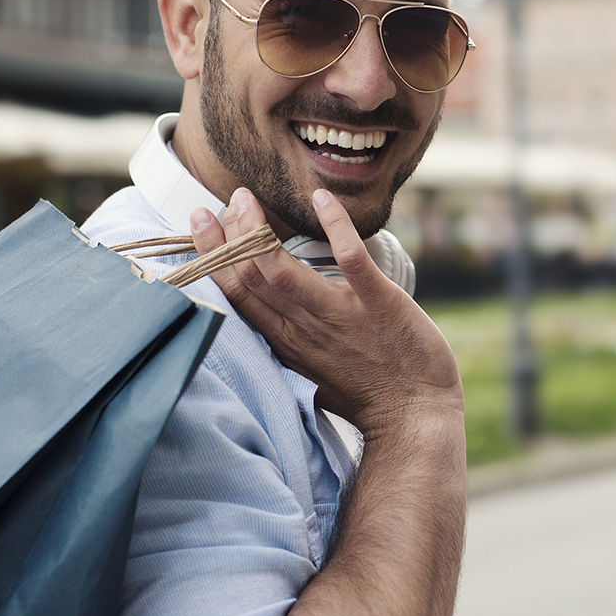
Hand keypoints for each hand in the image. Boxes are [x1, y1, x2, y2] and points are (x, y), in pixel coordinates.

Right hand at [190, 187, 461, 435]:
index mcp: (285, 341)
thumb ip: (287, 336)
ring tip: (247, 197)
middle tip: (226, 198)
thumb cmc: (366, 392)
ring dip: (258, 231)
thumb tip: (266, 308)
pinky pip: (352, 260)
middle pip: (251, 278)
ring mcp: (340, 316)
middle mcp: (304, 328)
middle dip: (229, 235)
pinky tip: (321, 197)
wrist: (415, 418)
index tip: (201, 219)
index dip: (212, 255)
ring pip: (283, 273)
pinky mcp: (379, 305)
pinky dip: (335, 225)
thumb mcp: (311, 367)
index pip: (235, 295)